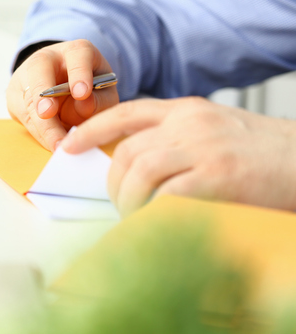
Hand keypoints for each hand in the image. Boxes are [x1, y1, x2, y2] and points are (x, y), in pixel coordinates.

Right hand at [6, 40, 118, 150]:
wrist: (65, 86)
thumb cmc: (90, 88)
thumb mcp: (104, 92)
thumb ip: (100, 99)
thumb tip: (84, 105)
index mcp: (74, 52)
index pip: (77, 55)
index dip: (79, 73)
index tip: (82, 93)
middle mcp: (46, 59)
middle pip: (39, 73)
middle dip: (42, 95)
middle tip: (48, 114)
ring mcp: (25, 77)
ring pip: (28, 99)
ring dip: (42, 125)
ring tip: (57, 145)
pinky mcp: (15, 98)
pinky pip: (24, 117)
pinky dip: (39, 133)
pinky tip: (51, 144)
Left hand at [60, 97, 295, 215]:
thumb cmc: (264, 156)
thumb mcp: (217, 131)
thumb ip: (178, 139)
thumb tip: (134, 167)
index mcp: (188, 110)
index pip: (127, 112)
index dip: (92, 130)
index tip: (69, 147)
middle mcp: (191, 123)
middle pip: (127, 150)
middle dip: (113, 184)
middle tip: (119, 205)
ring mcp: (205, 147)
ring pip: (140, 172)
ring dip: (129, 201)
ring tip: (137, 217)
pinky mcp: (219, 176)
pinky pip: (167, 196)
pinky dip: (154, 213)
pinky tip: (157, 223)